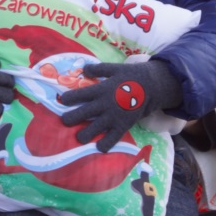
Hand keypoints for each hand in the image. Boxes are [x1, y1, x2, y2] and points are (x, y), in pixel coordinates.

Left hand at [59, 59, 181, 150]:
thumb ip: (98, 69)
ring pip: (93, 129)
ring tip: (79, 138)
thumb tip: (83, 69)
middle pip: (82, 114)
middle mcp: (104, 104)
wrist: (153, 86)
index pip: (79, 94)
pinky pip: (112, 139)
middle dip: (70, 119)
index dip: (68, 98)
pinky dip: (105, 145)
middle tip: (64, 121)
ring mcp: (113, 117)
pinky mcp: (123, 126)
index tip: (62, 100)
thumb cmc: (132, 76)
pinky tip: (99, 147)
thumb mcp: (115, 68)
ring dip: (84, 135)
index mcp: (101, 89)